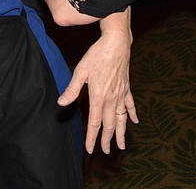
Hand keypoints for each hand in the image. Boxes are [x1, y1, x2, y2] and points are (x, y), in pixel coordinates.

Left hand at [58, 10, 136, 153]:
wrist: (116, 44)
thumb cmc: (97, 55)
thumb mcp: (80, 71)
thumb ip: (72, 90)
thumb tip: (61, 103)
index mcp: (99, 97)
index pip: (95, 123)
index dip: (92, 138)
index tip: (90, 149)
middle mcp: (111, 99)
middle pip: (109, 124)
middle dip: (107, 140)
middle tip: (105, 151)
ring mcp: (121, 94)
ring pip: (121, 118)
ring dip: (121, 133)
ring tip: (122, 145)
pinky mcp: (126, 88)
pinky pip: (130, 105)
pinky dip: (132, 114)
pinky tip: (134, 122)